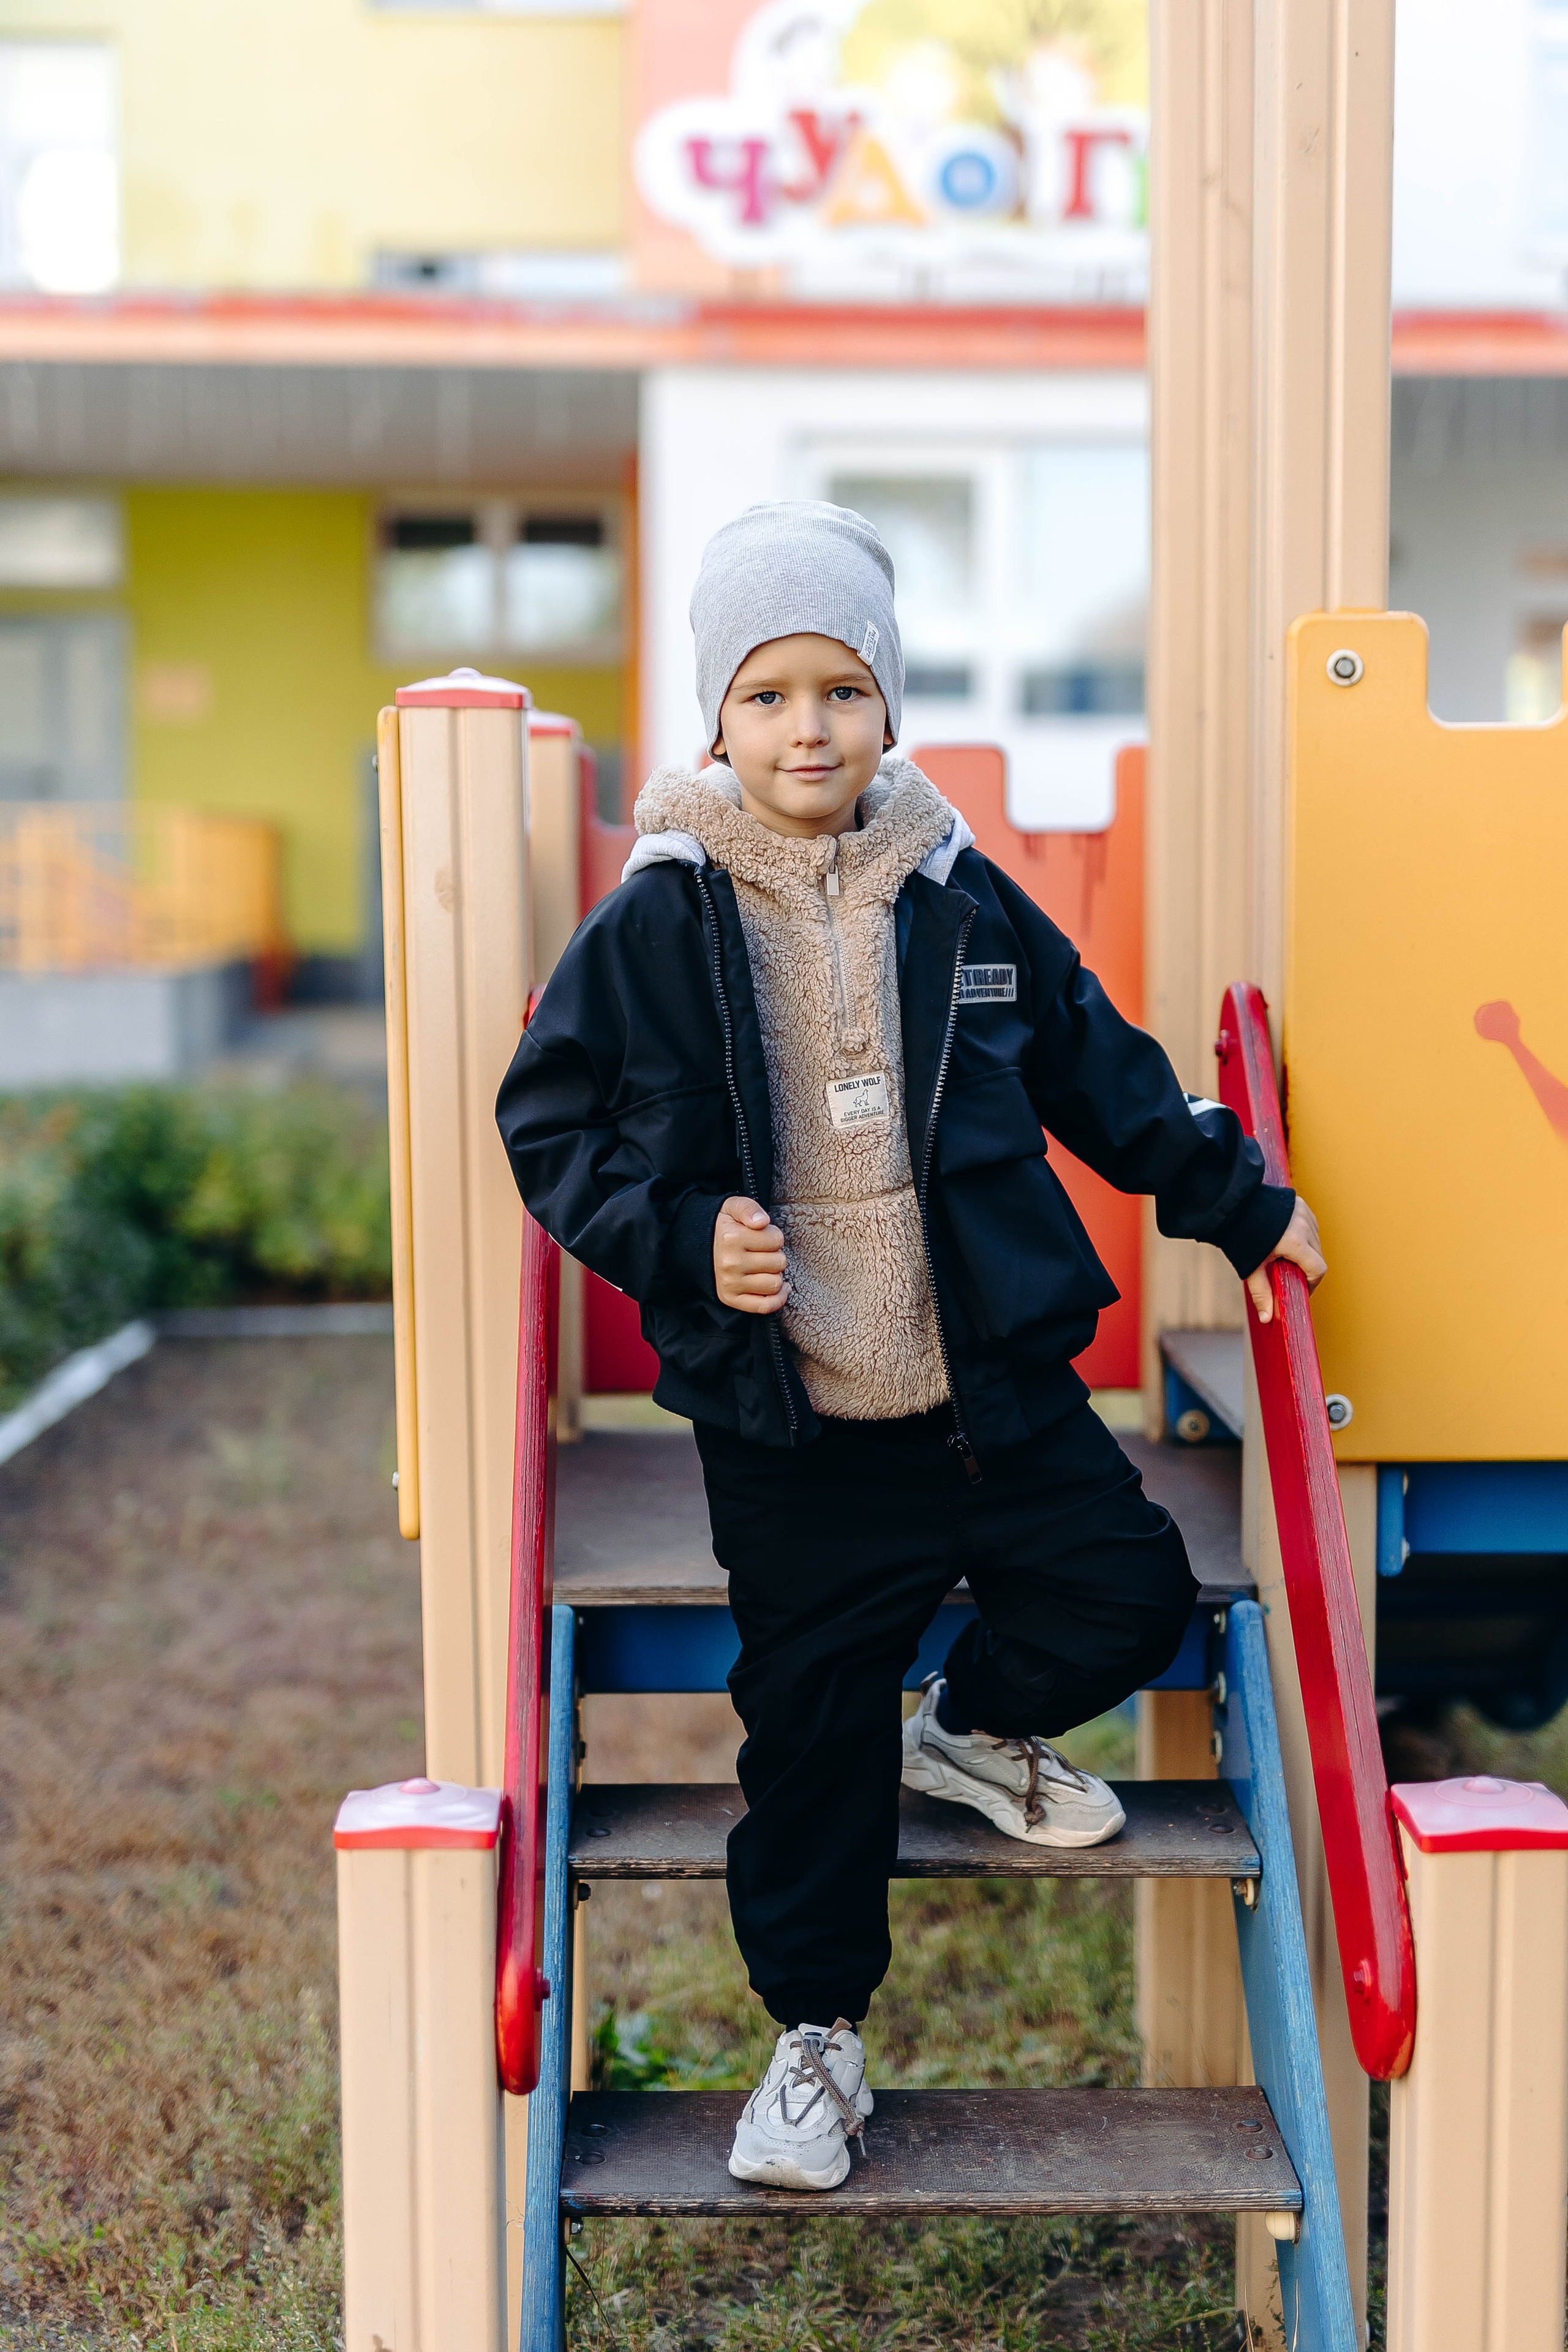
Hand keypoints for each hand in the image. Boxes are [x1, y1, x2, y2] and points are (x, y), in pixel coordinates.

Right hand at [714, 1196, 789, 1314]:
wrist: (696, 1246)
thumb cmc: (724, 1226)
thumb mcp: (733, 1206)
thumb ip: (748, 1208)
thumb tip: (762, 1222)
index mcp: (731, 1238)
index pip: (777, 1240)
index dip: (774, 1236)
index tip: (763, 1236)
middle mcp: (730, 1263)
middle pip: (779, 1262)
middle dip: (776, 1255)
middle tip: (763, 1252)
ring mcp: (730, 1284)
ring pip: (775, 1284)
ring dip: (775, 1275)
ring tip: (764, 1267)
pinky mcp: (730, 1299)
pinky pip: (764, 1306)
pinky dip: (778, 1299)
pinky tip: (780, 1288)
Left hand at [1246, 1197, 1326, 1323]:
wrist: (1229, 1205)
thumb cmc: (1239, 1236)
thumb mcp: (1252, 1267)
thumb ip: (1262, 1293)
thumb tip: (1267, 1318)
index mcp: (1295, 1242)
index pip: (1318, 1269)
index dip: (1312, 1283)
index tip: (1302, 1289)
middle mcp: (1304, 1225)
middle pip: (1318, 1255)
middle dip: (1308, 1268)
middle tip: (1290, 1276)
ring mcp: (1302, 1212)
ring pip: (1315, 1239)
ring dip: (1307, 1251)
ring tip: (1286, 1257)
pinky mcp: (1298, 1203)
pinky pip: (1310, 1224)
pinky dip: (1304, 1235)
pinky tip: (1287, 1239)